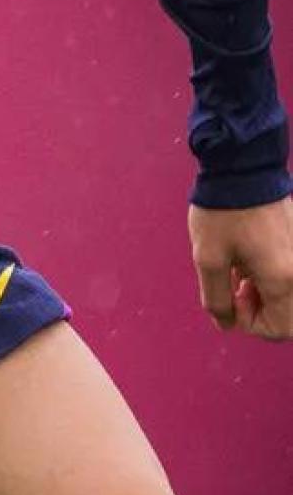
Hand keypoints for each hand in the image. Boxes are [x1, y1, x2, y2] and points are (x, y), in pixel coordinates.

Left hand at [189, 196, 292, 339]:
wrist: (243, 165)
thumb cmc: (223, 212)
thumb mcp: (209, 259)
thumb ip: (217, 299)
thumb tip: (226, 324)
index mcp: (283, 278)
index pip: (279, 329)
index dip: (249, 324)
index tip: (229, 300)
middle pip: (288, 315)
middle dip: (260, 310)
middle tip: (235, 287)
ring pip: (289, 295)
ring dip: (264, 292)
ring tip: (239, 270)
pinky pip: (289, 273)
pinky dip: (272, 275)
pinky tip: (249, 257)